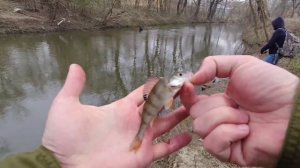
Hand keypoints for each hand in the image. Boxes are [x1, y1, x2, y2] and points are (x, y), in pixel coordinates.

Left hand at [42, 64, 191, 167]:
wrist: (64, 163)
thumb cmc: (64, 137)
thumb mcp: (66, 105)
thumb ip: (74, 86)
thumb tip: (75, 66)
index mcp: (121, 108)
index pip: (144, 93)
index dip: (158, 86)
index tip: (172, 79)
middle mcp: (134, 122)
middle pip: (160, 106)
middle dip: (175, 97)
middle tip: (190, 88)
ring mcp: (140, 138)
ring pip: (166, 124)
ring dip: (180, 116)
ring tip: (195, 107)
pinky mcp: (142, 155)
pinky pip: (165, 148)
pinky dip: (177, 143)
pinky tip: (189, 136)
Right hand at [180, 56, 298, 166]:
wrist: (292, 109)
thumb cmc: (272, 87)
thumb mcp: (242, 65)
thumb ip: (213, 64)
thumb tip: (192, 78)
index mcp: (220, 101)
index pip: (192, 101)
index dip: (187, 95)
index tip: (189, 86)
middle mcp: (219, 119)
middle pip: (195, 114)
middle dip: (216, 106)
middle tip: (237, 105)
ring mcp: (224, 136)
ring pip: (201, 128)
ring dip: (224, 118)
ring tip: (246, 119)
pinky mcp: (230, 153)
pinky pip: (212, 144)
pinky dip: (227, 134)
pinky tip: (245, 131)